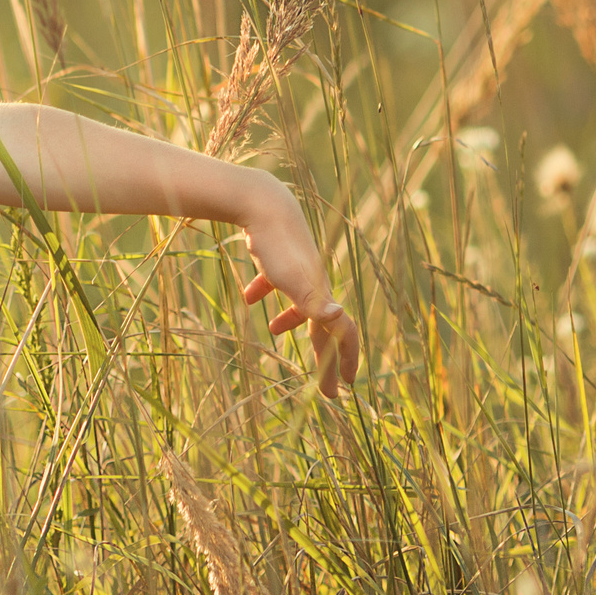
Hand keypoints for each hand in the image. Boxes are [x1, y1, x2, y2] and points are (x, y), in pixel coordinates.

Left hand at [237, 181, 359, 399]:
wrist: (265, 207)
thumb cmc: (280, 248)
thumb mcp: (296, 281)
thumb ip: (316, 304)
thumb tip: (339, 315)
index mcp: (320, 296)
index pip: (343, 333)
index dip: (346, 359)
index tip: (344, 386)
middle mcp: (313, 286)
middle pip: (321, 328)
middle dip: (323, 358)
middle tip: (323, 387)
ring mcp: (294, 271)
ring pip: (297, 302)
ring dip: (289, 320)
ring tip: (273, 331)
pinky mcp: (275, 258)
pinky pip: (272, 280)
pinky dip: (263, 291)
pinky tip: (249, 298)